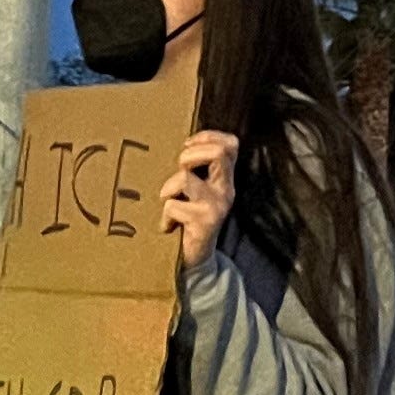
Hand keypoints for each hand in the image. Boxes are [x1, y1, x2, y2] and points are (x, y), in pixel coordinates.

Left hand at [160, 129, 238, 270]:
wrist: (195, 258)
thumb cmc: (188, 217)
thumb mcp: (196, 189)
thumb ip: (194, 168)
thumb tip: (178, 145)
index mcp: (224, 178)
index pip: (231, 144)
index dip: (207, 136)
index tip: (187, 146)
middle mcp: (226, 189)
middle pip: (218, 152)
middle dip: (188, 156)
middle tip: (179, 171)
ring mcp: (217, 206)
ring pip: (186, 179)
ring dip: (169, 186)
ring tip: (167, 199)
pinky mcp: (204, 222)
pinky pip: (173, 206)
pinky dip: (164, 215)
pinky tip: (167, 225)